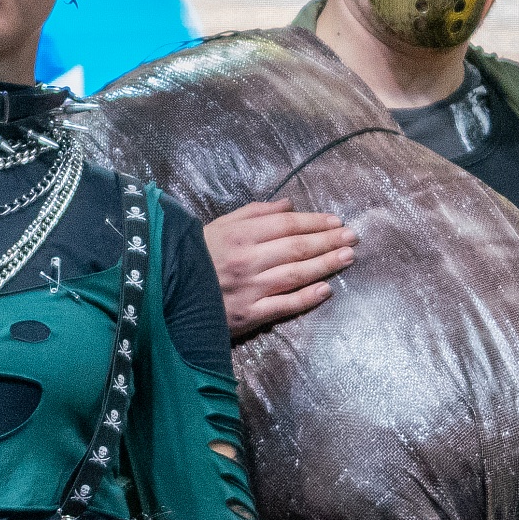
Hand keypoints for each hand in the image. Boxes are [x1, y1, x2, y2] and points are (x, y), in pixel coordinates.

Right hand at [202, 199, 356, 341]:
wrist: (165, 292)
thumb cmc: (195, 255)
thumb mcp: (220, 225)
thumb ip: (255, 213)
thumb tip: (289, 205)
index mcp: (241, 234)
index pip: (288, 225)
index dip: (316, 222)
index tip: (337, 221)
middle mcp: (248, 260)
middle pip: (297, 248)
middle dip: (328, 241)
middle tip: (352, 238)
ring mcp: (250, 289)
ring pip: (296, 274)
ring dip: (325, 265)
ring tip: (348, 258)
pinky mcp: (248, 314)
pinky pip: (283, 305)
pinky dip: (307, 298)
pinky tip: (326, 289)